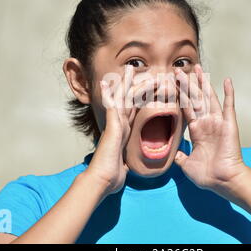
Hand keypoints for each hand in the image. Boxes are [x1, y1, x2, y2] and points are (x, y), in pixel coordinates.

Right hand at [84, 65, 136, 195]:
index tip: (148, 90)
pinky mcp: (111, 126)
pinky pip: (110, 106)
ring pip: (120, 99)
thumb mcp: (125, 164)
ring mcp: (114, 124)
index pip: (135, 111)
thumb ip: (127, 159)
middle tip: (139, 72)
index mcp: (125, 132)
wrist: (103, 180)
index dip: (141, 99)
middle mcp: (119, 125)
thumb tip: (128, 164)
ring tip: (128, 69)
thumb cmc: (112, 175)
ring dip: (125, 84)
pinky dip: (108, 94)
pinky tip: (107, 83)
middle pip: (128, 100)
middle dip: (135, 85)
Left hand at [174, 64, 248, 193]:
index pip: (185, 108)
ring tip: (198, 68)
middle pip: (195, 98)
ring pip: (208, 98)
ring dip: (203, 83)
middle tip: (178, 70)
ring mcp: (217, 122)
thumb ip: (180, 156)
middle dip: (187, 84)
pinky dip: (229, 93)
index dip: (178, 95)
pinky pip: (229, 106)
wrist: (223, 181)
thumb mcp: (187, 165)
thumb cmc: (207, 175)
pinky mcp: (229, 124)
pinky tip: (226, 80)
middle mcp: (206, 123)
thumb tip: (173, 153)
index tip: (171, 84)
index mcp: (196, 131)